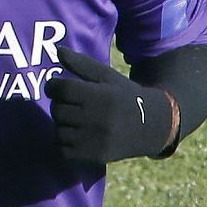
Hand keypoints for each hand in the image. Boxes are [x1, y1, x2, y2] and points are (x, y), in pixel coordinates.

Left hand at [45, 47, 175, 162]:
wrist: (152, 125)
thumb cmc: (124, 96)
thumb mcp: (107, 77)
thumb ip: (81, 64)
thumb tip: (57, 50)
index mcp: (101, 96)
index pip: (62, 89)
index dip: (54, 87)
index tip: (57, 87)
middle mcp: (99, 118)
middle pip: (58, 110)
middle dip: (59, 105)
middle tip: (70, 105)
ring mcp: (97, 139)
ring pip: (59, 131)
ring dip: (62, 125)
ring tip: (75, 121)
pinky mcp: (96, 155)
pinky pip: (64, 150)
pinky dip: (65, 143)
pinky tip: (76, 135)